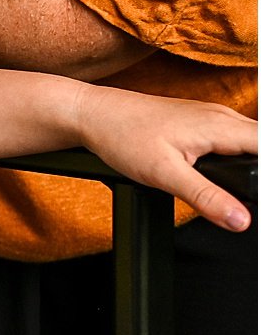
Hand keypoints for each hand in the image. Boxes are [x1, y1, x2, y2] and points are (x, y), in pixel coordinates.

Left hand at [80, 85, 256, 232]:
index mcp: (221, 125)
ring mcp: (211, 117)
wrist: (91, 114)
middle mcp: (221, 116)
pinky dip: (237, 157)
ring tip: (240, 192)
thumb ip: (206, 197)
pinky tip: (227, 174)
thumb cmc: (121, 135)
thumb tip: (241, 220)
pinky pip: (233, 138)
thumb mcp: (164, 174)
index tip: (257, 200)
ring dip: (252, 164)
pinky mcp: (200, 122)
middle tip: (247, 202)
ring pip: (249, 141)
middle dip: (259, 172)